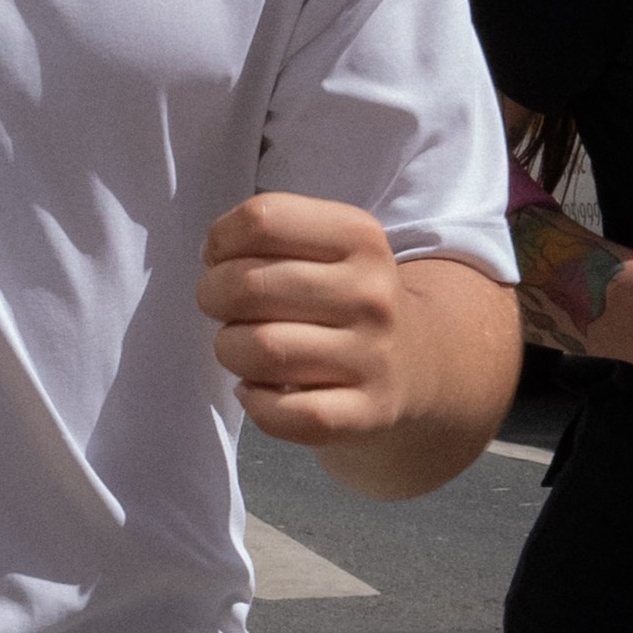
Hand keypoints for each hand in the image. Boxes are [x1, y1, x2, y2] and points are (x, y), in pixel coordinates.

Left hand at [199, 193, 423, 444]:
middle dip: (213, 297)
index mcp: (360, 237)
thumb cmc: (345, 298)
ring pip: (259, 350)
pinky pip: (282, 412)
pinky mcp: (365, 413)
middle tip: (224, 308)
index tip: (222, 259)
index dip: (221, 241)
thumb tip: (213, 258)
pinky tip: (260, 389)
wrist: (418, 363)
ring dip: (231, 351)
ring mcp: (372, 356)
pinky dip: (255, 402)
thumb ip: (269, 234)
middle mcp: (371, 294)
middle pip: (247, 286)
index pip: (262, 219)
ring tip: (244, 348)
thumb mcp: (328, 245)